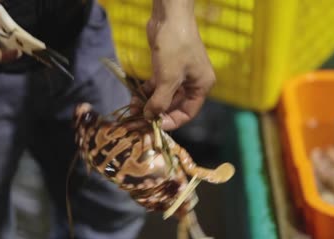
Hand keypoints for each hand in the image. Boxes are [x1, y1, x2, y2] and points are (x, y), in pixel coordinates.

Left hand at [143, 0, 214, 130]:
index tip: (154, 127)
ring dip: (148, 104)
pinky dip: (147, 92)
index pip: (187, 113)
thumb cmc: (175, 47)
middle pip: (174, 106)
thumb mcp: (168, 78)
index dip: (171, 122)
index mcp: (201, 86)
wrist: (169, 16)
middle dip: (156, 113)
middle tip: (138, 122)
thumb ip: (159, 101)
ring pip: (163, 96)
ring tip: (132, 111)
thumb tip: (149, 118)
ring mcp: (179, 74)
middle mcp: (192, 82)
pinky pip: (157, 85)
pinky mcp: (167, 67)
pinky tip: (134, 98)